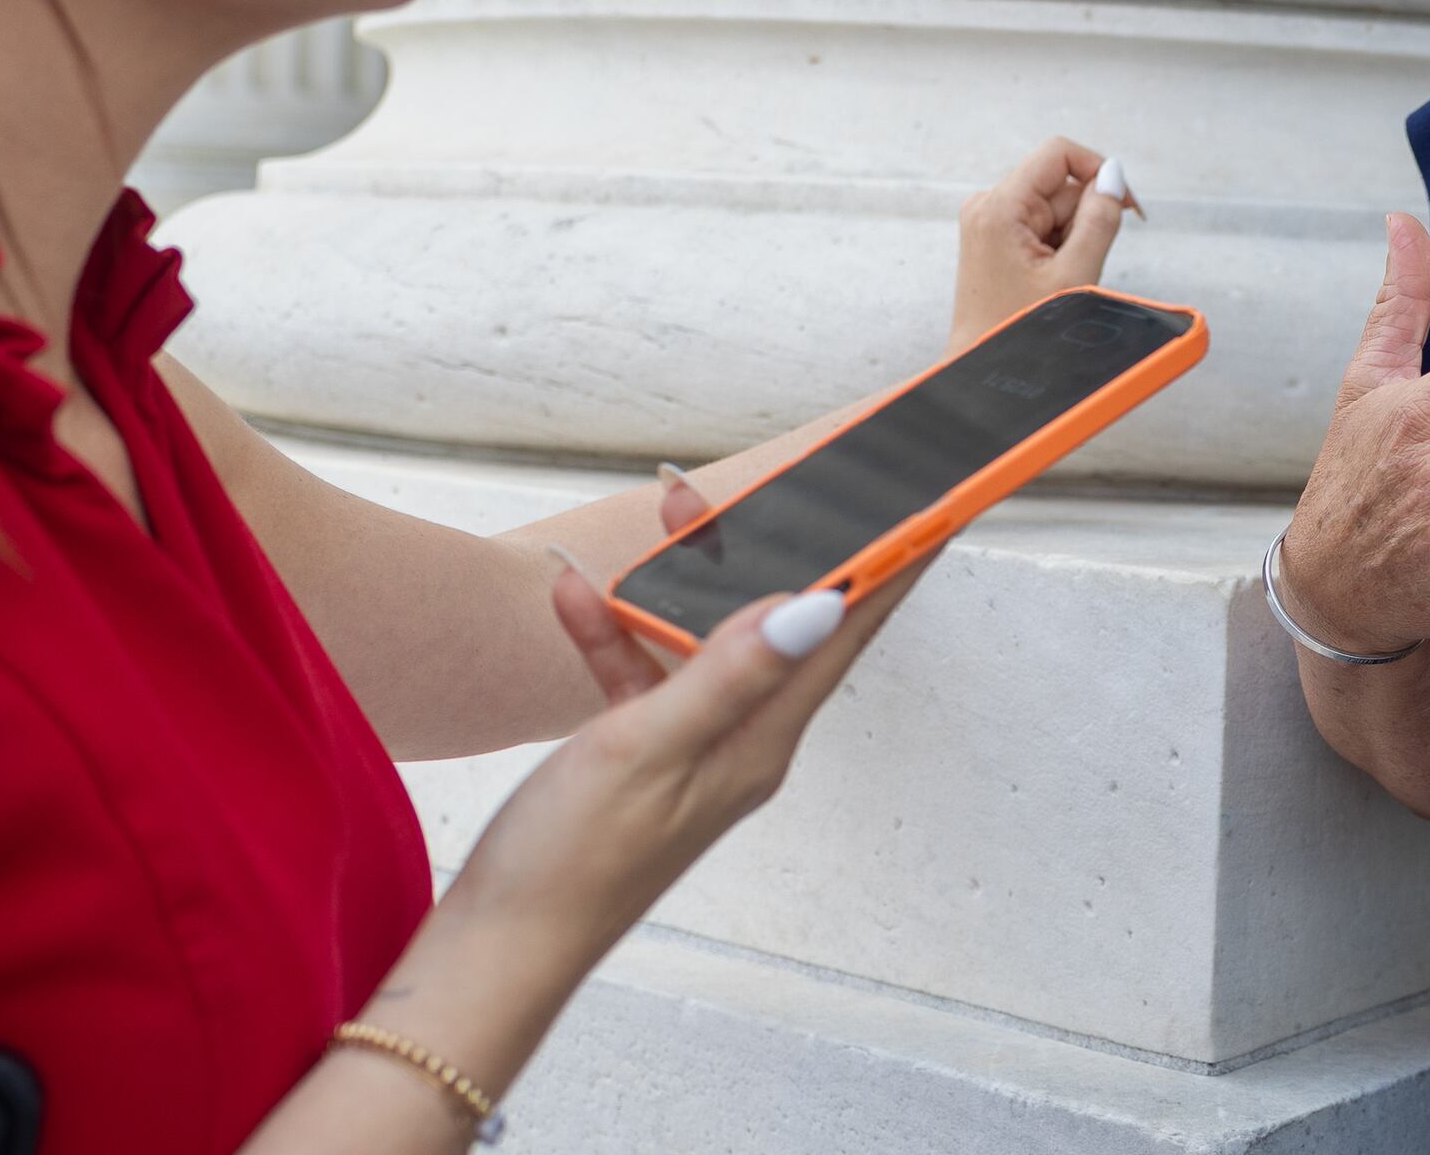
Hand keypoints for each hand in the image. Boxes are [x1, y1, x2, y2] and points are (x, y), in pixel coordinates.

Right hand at [449, 548, 915, 959]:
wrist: (497, 943)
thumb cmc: (571, 864)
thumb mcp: (649, 748)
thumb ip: (730, 673)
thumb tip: (819, 606)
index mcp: (763, 741)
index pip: (845, 637)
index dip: (891, 568)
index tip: (933, 507)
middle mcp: (742, 740)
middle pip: (784, 626)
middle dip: (787, 551)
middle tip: (791, 485)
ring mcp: (692, 746)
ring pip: (706, 639)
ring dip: (683, 581)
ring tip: (671, 513)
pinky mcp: (641, 753)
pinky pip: (641, 672)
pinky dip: (613, 632)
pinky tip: (576, 594)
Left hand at [952, 138, 1132, 350]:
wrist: (982, 365)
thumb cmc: (1019, 329)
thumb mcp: (1075, 274)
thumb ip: (1100, 220)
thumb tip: (1115, 176)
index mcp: (999, 207)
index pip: (1059, 153)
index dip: (1099, 170)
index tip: (1127, 205)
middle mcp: (988, 205)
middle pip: (1060, 184)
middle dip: (1084, 219)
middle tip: (1080, 264)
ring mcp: (989, 219)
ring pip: (1056, 207)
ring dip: (1072, 237)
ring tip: (1059, 277)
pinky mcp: (995, 235)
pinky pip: (1042, 224)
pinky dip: (1058, 246)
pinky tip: (1049, 277)